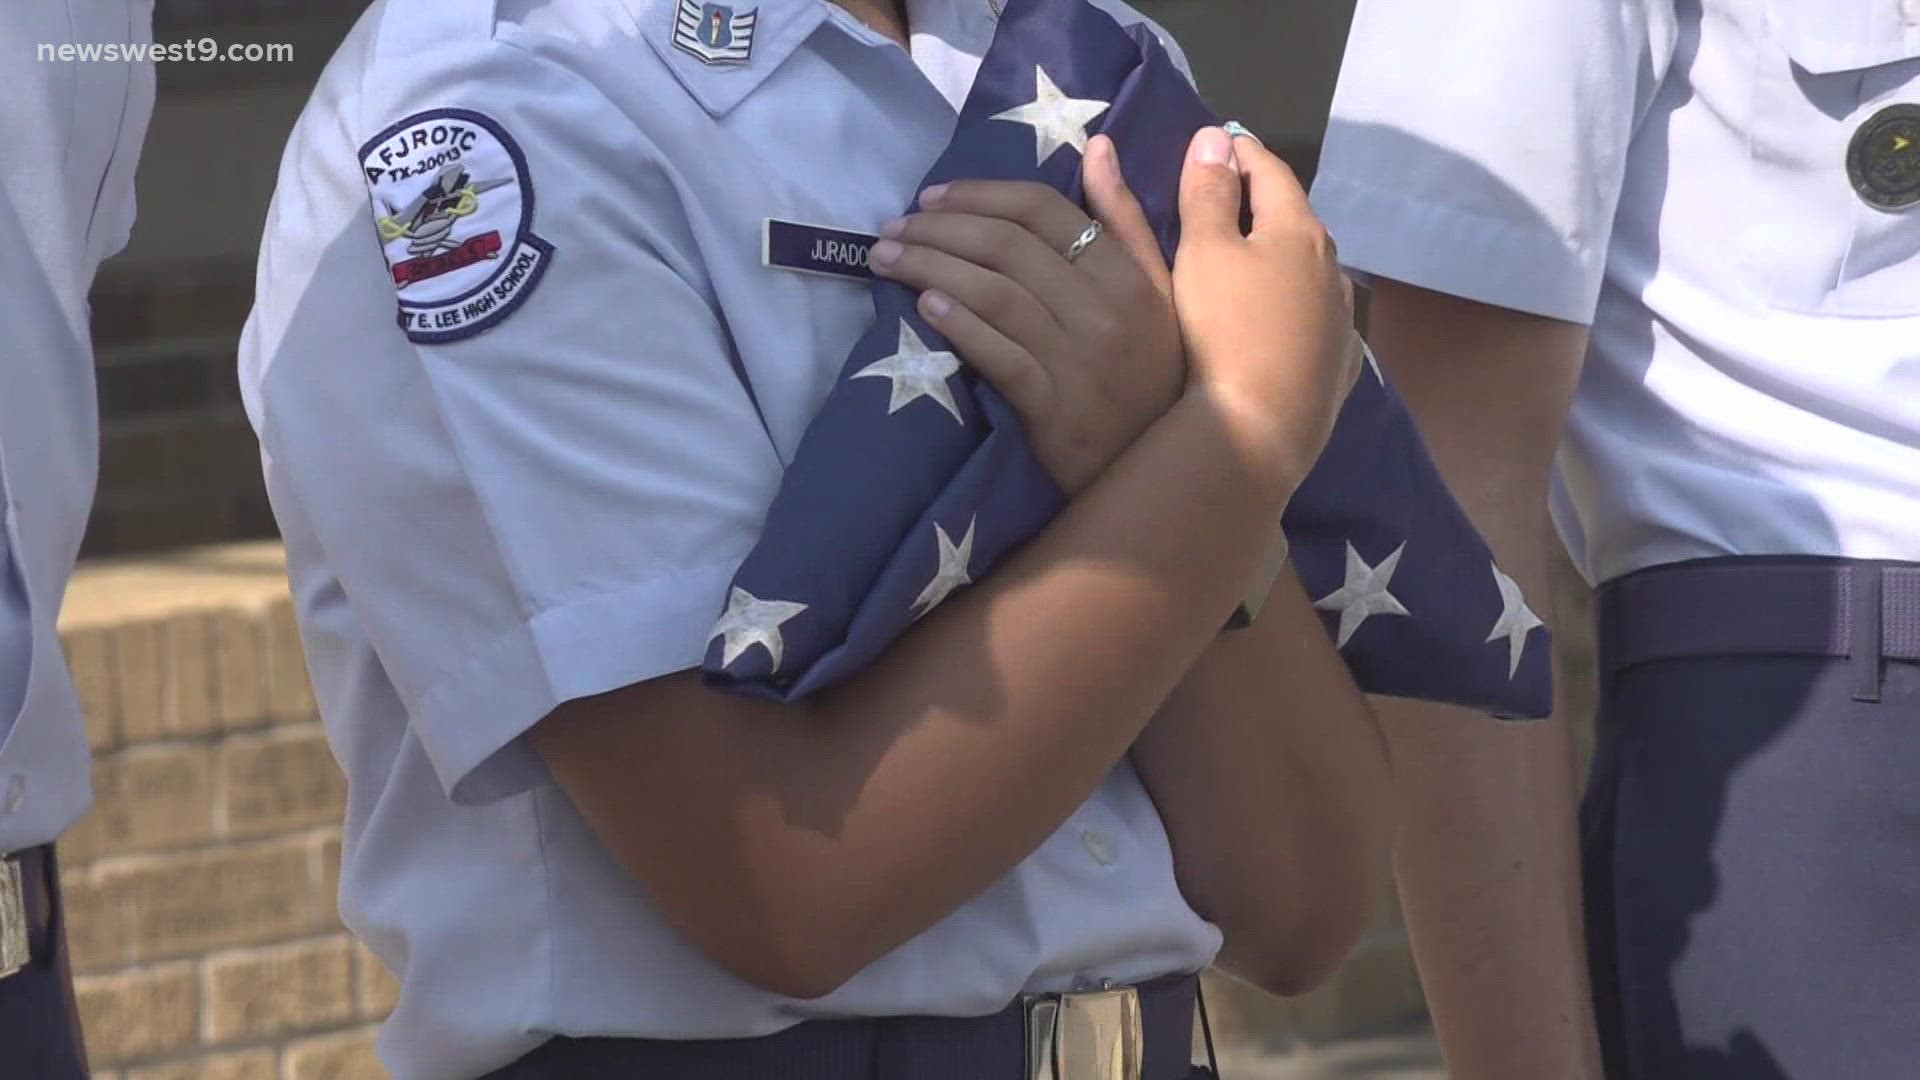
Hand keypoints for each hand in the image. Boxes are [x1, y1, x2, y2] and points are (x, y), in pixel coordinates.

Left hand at [868, 137, 1184, 495]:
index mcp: (1128, 274)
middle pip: (1008, 247)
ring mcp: (1080, 361)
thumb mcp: (1159, 292)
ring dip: (931, 267)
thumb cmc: (1152, 377)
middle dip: (939, 229)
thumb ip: (1125, 219)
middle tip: (892, 227)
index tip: (931, 197)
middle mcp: (1106, 310)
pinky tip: (924, 307)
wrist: (1160, 474)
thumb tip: (1097, 146)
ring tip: (887, 259)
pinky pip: (1000, 356)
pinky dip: (960, 325)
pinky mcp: (1055, 411)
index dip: (980, 195)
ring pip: (995, 294)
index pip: (1045, 210)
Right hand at [1171, 127, 1361, 493]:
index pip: (1271, 172)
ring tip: (1253, 257)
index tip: (1218, 142)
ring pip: (1312, 270)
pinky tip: (1284, 317)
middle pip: (1296, 218)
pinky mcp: (1337, 365)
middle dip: (1264, 201)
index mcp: (1298, 230)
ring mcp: (1340, 319)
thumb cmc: (1225, 330)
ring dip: (1284, 254)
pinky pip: (1317, 316)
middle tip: (1230, 194)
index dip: (1241, 153)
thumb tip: (1217, 138)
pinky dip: (1297, 302)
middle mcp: (1331, 267)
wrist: (1261, 430)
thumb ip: (1209, 193)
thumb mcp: (1204, 252)